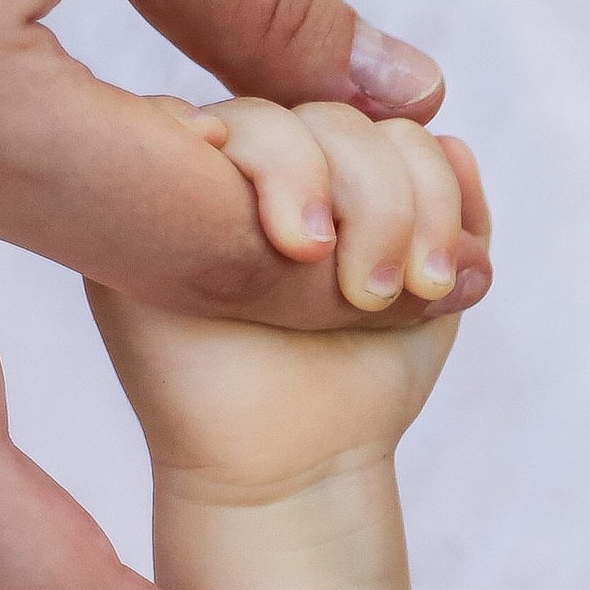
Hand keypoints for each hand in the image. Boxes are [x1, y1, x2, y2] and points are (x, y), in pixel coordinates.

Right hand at [91, 103, 484, 515]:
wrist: (293, 470)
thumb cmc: (357, 383)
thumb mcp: (433, 294)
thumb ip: (456, 216)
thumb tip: (451, 139)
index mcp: (338, 177)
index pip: (387, 126)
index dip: (426, 186)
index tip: (440, 277)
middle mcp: (268, 171)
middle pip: (331, 118)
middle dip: (382, 199)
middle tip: (383, 293)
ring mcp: (199, 184)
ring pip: (260, 121)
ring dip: (311, 184)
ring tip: (334, 280)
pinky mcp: (133, 213)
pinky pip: (164, 132)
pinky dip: (211, 152)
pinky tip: (259, 224)